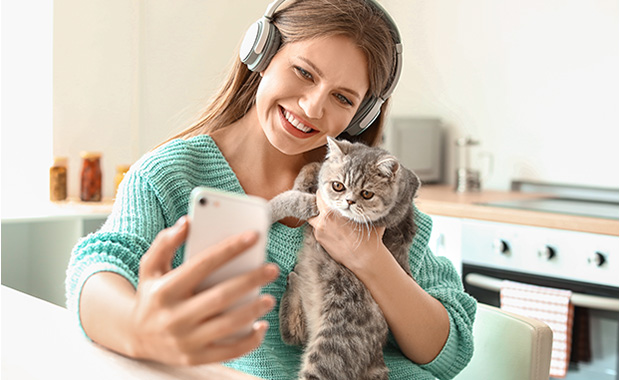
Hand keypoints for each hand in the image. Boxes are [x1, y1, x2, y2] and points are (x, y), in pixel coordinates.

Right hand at [128, 216, 278, 364]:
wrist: (136, 337)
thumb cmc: (152, 294)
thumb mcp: (150, 267)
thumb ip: (165, 243)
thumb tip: (187, 222)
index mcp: (165, 290)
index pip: (203, 264)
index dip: (230, 248)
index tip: (254, 236)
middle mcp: (174, 317)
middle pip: (221, 296)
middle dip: (250, 280)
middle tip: (272, 269)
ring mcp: (185, 340)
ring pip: (227, 324)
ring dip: (253, 310)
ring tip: (269, 297)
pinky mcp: (194, 358)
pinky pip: (228, 351)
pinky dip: (249, 340)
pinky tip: (261, 326)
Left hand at [307, 191, 385, 272]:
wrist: (365, 258)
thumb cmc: (368, 236)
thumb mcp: (365, 215)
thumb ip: (359, 204)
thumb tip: (362, 196)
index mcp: (331, 212)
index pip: (320, 195)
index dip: (324, 191)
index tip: (328, 191)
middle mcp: (322, 221)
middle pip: (314, 205)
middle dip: (320, 202)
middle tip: (328, 201)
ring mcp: (319, 232)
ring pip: (313, 217)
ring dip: (319, 215)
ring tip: (329, 215)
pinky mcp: (320, 240)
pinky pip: (318, 229)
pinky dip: (323, 226)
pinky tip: (333, 229)